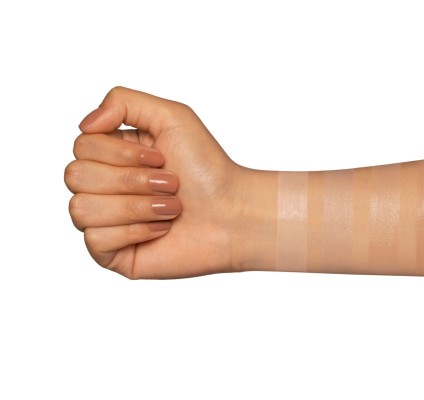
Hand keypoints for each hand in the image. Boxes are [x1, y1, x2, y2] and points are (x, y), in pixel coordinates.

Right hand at [65, 87, 243, 278]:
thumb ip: (123, 101)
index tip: (161, 159)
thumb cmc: (208, 169)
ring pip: (81, 209)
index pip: (81, 146)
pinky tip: (162, 229)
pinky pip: (96, 240)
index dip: (120, 153)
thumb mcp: (172, 117)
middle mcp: (103, 186)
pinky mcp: (111, 254)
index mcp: (112, 154)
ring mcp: (105, 221)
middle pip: (76, 176)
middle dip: (131, 180)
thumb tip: (84, 125)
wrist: (233, 214)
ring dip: (136, 206)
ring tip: (170, 208)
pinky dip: (136, 231)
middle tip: (171, 184)